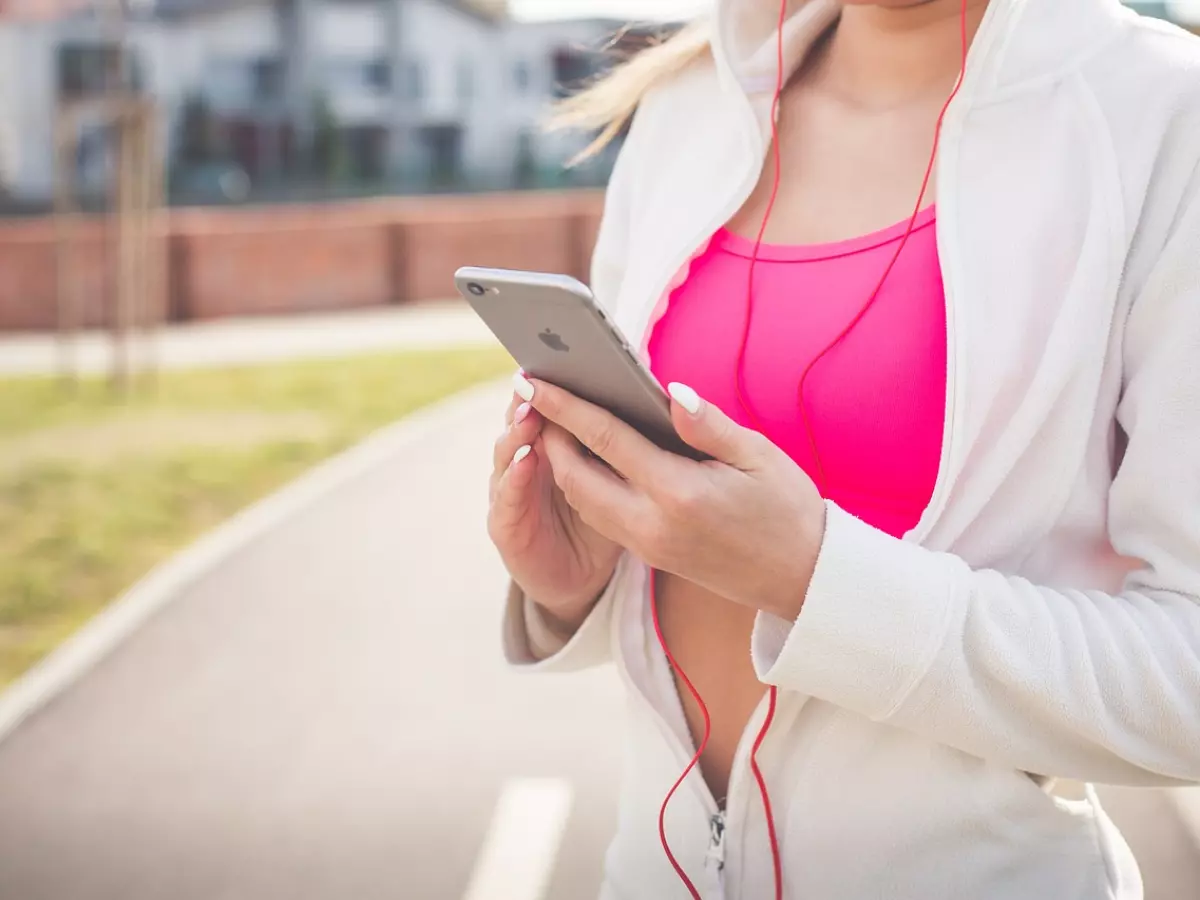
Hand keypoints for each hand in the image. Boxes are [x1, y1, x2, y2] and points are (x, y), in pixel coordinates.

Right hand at [487, 373, 623, 630]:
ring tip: (531, 410)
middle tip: (541, 372)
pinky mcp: (504, 526)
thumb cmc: (613, 521)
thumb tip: (665, 394)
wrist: (583, 580)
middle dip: (529, 398)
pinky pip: (504, 500)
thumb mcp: (630, 480)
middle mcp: (528, 461)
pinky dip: (512, 478)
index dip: (559, 384)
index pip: (555, 407)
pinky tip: (526, 459)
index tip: (569, 353)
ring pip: (507, 453)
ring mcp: (511, 493)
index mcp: (560, 445)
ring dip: (516, 430)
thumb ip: (635, 442)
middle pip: (522, 421)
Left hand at [525, 377, 826, 620]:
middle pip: (575, 477)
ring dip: (561, 464)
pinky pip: (601, 517)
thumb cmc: (787, 510)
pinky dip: (583, 486)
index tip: (535, 381)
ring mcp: (648, 546)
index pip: (606, 440)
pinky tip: (587, 458)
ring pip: (582, 502)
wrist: (803, 579)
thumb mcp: (758, 456)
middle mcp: (653, 525)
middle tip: (537, 397)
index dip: (566, 407)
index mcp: (679, 494)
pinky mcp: (650, 556)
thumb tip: (668, 391)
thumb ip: (708, 424)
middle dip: (549, 436)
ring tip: (555, 422)